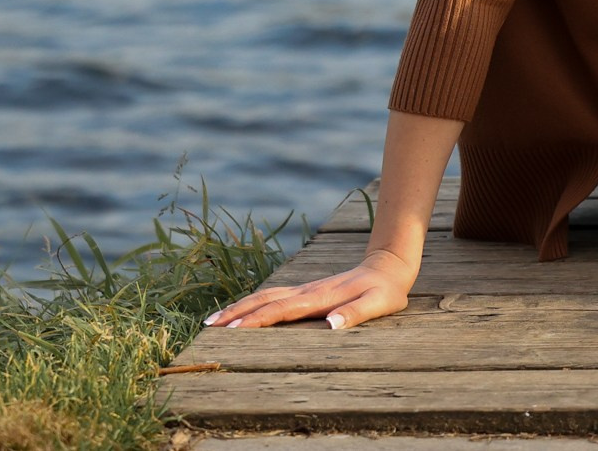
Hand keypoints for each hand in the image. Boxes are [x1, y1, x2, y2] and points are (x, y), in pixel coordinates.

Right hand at [203, 248, 417, 331]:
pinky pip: (272, 297)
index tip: (232, 331)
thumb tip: (332, 324)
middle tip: (208, 327)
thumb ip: (356, 313)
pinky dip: (251, 303)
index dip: (257, 320)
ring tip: (213, 320)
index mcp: (320, 297)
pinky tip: (241, 312)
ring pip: (265, 296)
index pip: (282, 310)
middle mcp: (307, 291)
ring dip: (239, 307)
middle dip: (236, 313)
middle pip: (264, 300)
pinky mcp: (306, 290)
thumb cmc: (386, 290)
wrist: (389, 266)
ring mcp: (304, 289)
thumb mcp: (379, 304)